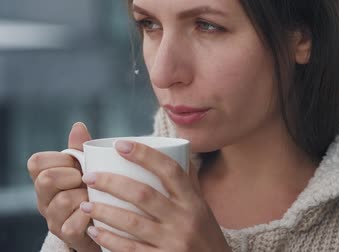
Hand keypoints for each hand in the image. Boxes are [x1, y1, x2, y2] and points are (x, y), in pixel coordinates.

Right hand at [27, 122, 100, 251]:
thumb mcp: (89, 168)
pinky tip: (99, 212)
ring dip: (86, 195)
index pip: (36, 162)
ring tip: (97, 196)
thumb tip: (78, 126)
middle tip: (87, 180)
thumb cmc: (95, 190)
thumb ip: (81, 149)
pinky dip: (90, 216)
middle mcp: (45, 199)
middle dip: (72, 175)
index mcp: (47, 179)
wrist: (108, 224)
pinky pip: (74, 224)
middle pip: (46, 178)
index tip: (77, 163)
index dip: (60, 159)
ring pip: (64, 200)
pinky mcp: (67, 236)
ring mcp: (54, 219)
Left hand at [79, 140, 230, 251]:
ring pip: (131, 223)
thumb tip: (177, 151)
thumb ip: (188, 183)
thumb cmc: (205, 236)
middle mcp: (184, 220)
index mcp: (193, 201)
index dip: (145, 155)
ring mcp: (172, 242)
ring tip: (84, 205)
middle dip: (111, 183)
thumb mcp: (202, 208)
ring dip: (103, 212)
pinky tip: (95, 232)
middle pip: (143, 194)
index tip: (120, 145)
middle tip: (89, 177)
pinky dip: (109, 240)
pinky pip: (129, 249)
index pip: (170, 170)